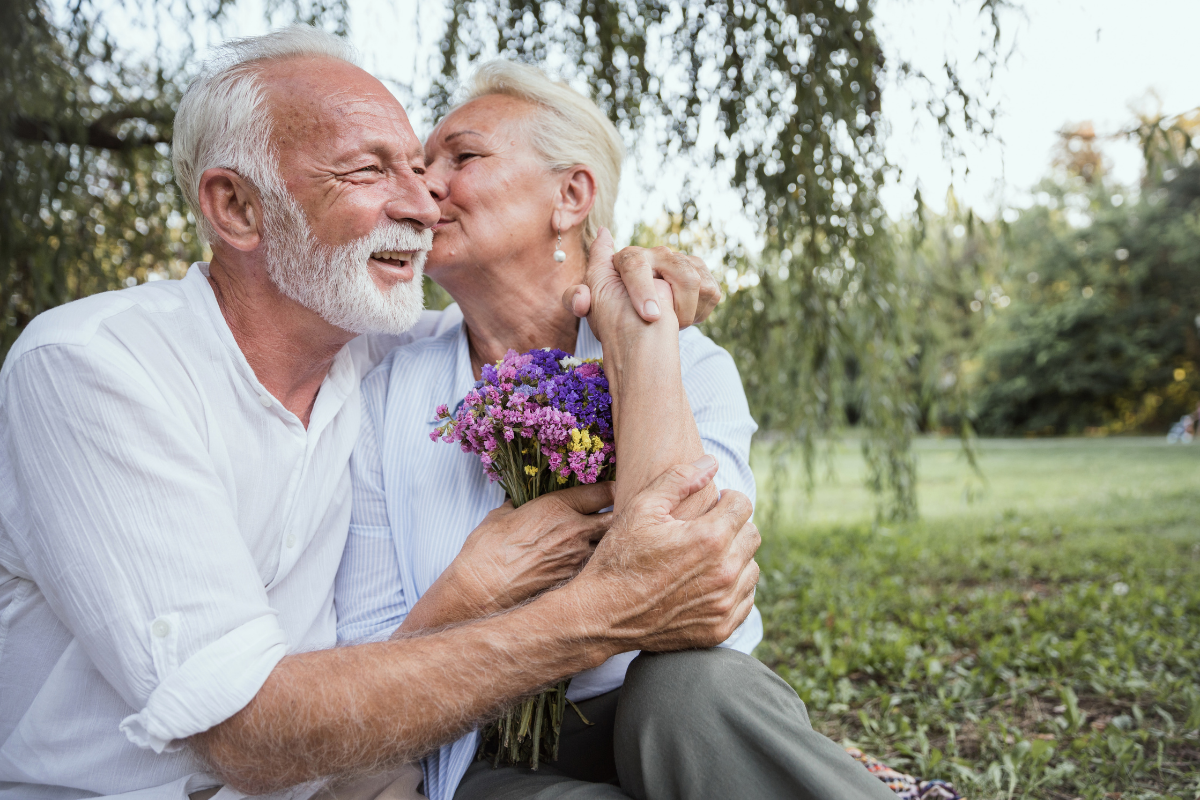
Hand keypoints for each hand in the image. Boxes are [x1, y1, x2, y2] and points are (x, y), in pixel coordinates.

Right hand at [433, 482, 615, 621]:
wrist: (479, 591)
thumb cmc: (485, 552)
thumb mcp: (500, 517)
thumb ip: (518, 506)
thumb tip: (518, 502)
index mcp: (558, 507)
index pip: (604, 491)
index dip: (614, 490)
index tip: (616, 492)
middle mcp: (575, 530)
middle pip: (619, 518)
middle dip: (624, 516)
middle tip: (625, 517)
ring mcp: (579, 559)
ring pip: (614, 546)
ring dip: (617, 544)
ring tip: (617, 545)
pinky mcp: (576, 584)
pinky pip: (600, 570)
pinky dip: (603, 568)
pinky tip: (601, 570)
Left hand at [562, 229, 721, 328]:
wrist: (641, 333)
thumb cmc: (612, 318)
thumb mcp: (592, 307)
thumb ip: (580, 286)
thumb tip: (602, 236)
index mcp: (629, 258)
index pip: (636, 263)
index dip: (644, 289)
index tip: (649, 316)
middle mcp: (657, 254)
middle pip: (679, 272)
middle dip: (677, 307)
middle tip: (669, 327)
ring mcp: (683, 262)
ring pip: (696, 281)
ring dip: (685, 312)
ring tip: (671, 323)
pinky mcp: (704, 276)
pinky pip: (711, 291)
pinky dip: (698, 312)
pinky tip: (682, 318)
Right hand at [571, 456, 760, 652]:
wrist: (603, 614)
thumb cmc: (620, 557)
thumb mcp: (641, 508)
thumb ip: (679, 479)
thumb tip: (712, 462)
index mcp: (710, 538)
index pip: (743, 505)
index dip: (726, 499)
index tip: (711, 506)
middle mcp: (725, 572)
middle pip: (752, 535)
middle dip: (733, 527)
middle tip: (705, 530)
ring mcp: (724, 604)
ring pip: (752, 568)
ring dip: (734, 558)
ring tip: (703, 558)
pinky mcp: (721, 628)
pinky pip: (745, 599)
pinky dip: (732, 589)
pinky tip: (705, 583)